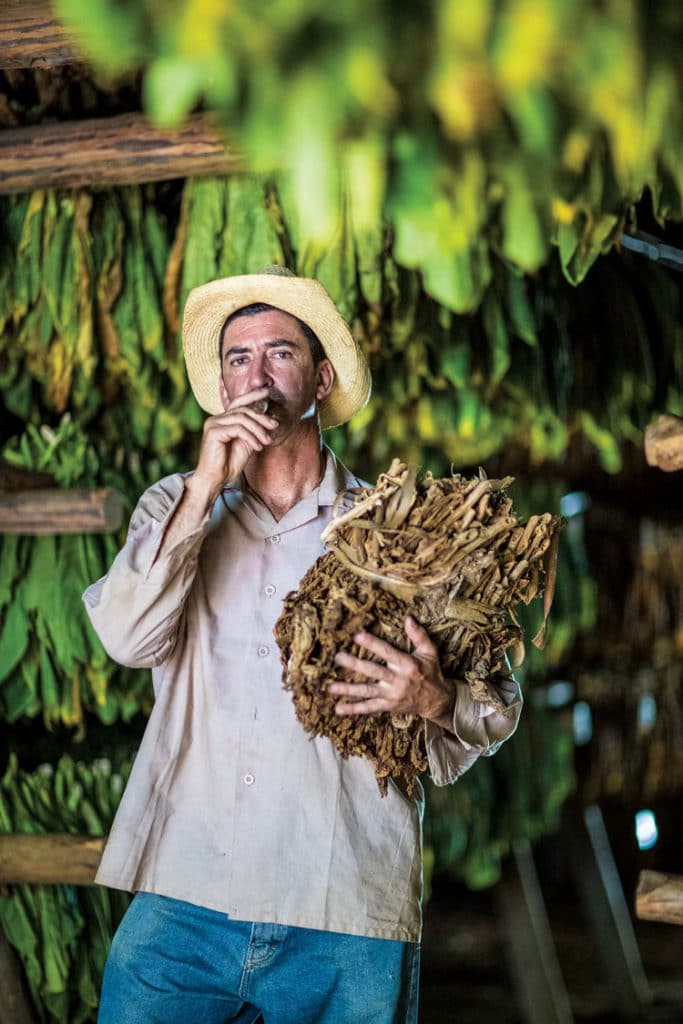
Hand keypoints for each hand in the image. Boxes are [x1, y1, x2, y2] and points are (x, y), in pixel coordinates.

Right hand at [191, 388, 278, 499]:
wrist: (215, 479)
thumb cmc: (229, 463)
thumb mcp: (246, 443)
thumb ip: (253, 430)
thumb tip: (269, 419)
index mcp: (223, 419)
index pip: (239, 403)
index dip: (253, 395)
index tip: (267, 392)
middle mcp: (216, 419)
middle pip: (243, 410)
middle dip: (261, 417)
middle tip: (274, 426)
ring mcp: (213, 424)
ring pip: (242, 419)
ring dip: (258, 429)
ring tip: (267, 441)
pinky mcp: (213, 432)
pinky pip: (237, 429)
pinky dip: (250, 437)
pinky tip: (257, 447)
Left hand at [330, 616, 454, 728]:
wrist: (436, 700)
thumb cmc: (431, 672)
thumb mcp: (430, 652)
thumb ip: (419, 635)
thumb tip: (408, 618)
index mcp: (408, 665)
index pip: (387, 653)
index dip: (372, 644)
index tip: (357, 636)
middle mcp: (398, 681)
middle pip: (373, 672)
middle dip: (355, 664)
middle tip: (338, 657)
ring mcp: (391, 695)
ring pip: (367, 691)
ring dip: (348, 689)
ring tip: (331, 686)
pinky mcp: (387, 706)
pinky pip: (369, 708)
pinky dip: (354, 709)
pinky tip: (339, 708)